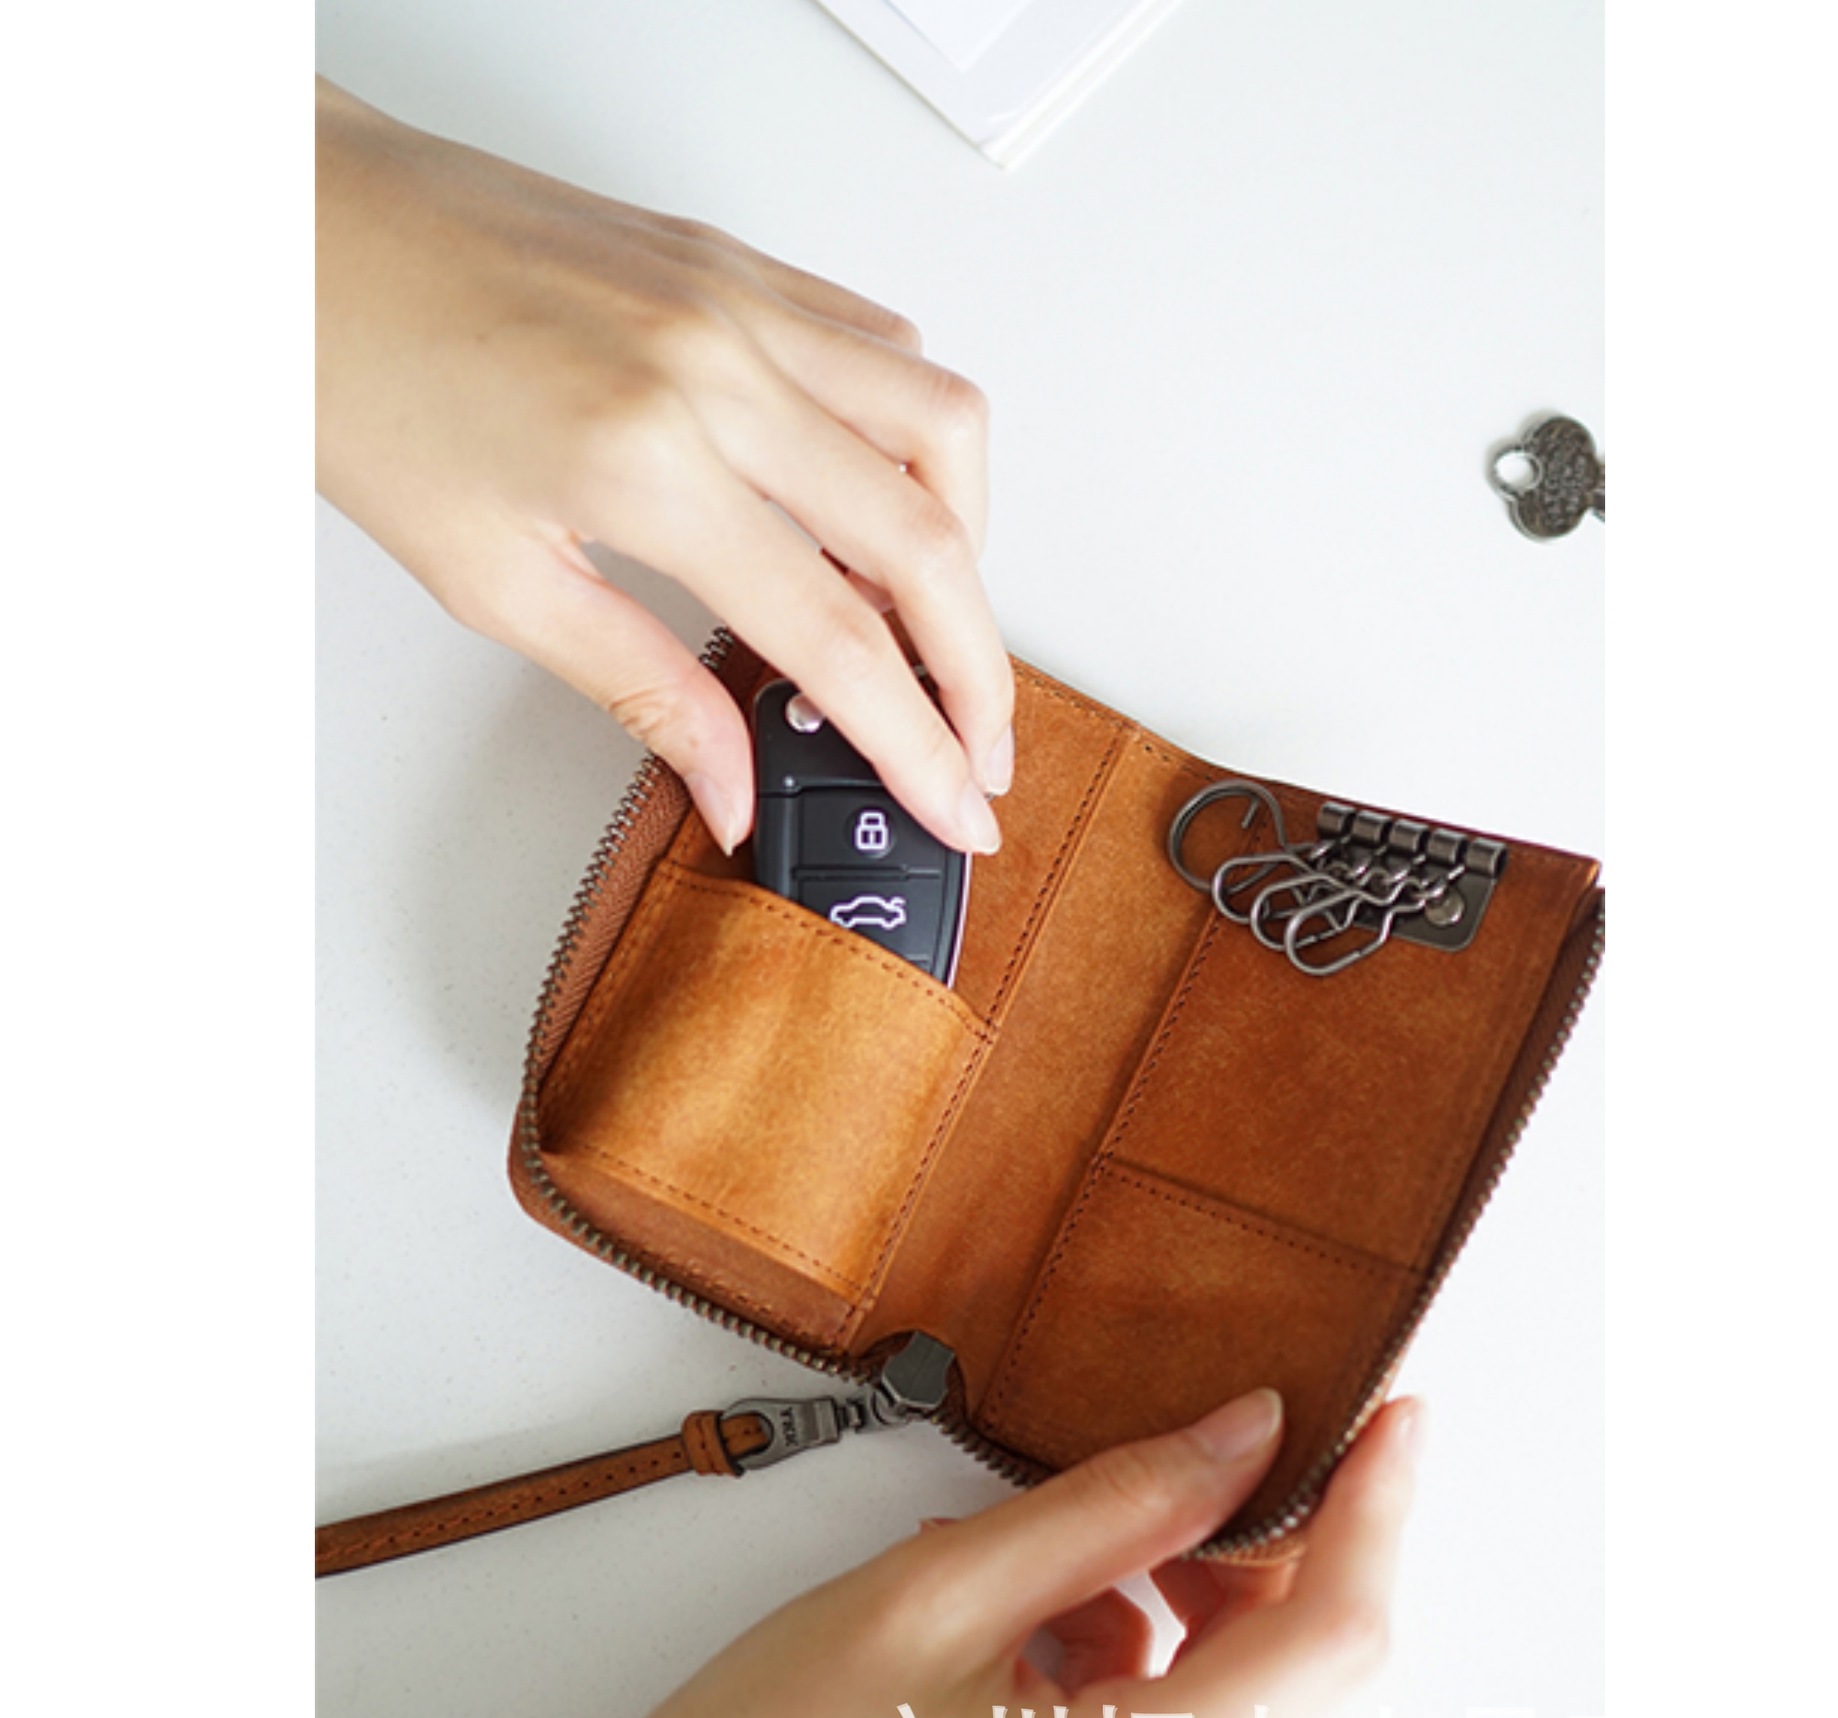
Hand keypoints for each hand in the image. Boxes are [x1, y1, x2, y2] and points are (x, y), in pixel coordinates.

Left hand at [316, 79, 1012, 855]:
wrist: (294, 230)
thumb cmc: (351, 376)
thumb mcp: (491, 579)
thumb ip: (643, 686)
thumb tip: (733, 780)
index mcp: (647, 461)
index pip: (837, 638)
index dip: (916, 743)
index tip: (957, 804)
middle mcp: (719, 365)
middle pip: (927, 538)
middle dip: (978, 667)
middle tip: (979, 742)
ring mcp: (738, 299)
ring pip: (940, 420)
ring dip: (969, 539)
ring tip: (937, 621)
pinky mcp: (734, 262)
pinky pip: (881, 340)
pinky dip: (915, 433)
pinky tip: (881, 494)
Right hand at [428, 1390, 1422, 1717]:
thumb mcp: (933, 1593)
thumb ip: (1111, 1507)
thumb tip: (1242, 1433)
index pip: (1337, 1641)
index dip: (1381, 1511)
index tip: (1396, 1414)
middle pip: (1283, 1676)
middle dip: (1248, 1549)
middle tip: (1162, 1468)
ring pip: (1218, 1714)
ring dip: (1172, 1609)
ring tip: (1047, 1563)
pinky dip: (1126, 1674)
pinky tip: (1024, 1637)